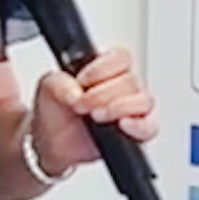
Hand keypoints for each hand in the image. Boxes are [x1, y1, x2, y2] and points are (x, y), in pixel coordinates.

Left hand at [32, 47, 159, 173]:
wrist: (51, 142)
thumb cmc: (55, 111)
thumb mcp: (48, 89)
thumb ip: (59, 83)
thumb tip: (76, 92)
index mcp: (105, 69)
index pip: (121, 57)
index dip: (104, 68)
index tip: (82, 81)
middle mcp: (122, 87)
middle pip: (131, 80)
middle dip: (103, 93)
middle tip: (82, 104)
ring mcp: (131, 109)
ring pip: (144, 101)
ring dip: (120, 107)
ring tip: (96, 116)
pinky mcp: (135, 132)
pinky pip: (150, 127)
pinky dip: (139, 126)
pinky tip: (122, 125)